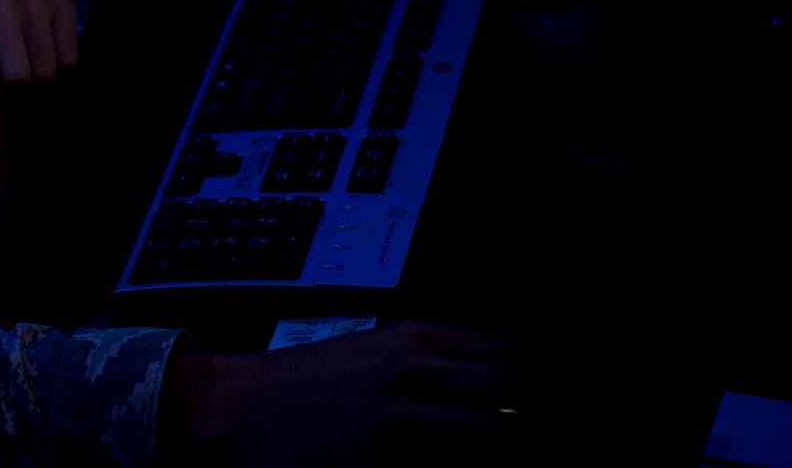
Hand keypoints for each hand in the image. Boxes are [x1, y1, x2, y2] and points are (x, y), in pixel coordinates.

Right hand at [159, 322, 523, 465]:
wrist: (236, 409)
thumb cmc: (303, 386)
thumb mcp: (375, 351)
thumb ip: (433, 359)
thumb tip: (492, 379)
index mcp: (414, 336)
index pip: (508, 346)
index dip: (544, 373)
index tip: (555, 392)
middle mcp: (414, 370)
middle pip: (515, 385)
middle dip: (548, 407)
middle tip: (555, 420)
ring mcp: (401, 418)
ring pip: (495, 433)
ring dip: (517, 442)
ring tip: (520, 446)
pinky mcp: (384, 462)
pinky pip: (453, 466)